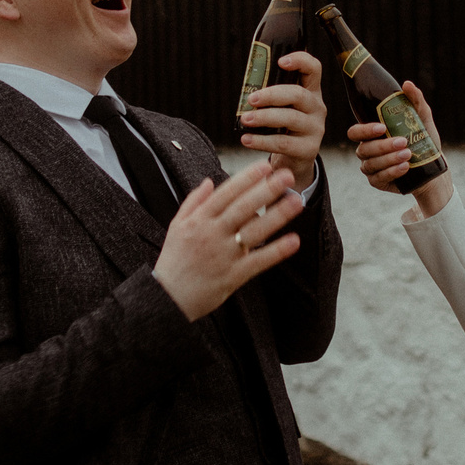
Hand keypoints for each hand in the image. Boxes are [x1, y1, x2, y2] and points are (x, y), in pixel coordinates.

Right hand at [151, 160, 304, 321]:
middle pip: (243, 207)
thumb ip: (193, 202)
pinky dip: (276, 251)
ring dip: (277, 215)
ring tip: (296, 200)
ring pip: (254, 231)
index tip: (265, 166)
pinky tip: (293, 241)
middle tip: (287, 175)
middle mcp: (212, 234)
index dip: (247, 178)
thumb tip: (209, 181)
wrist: (168, 298)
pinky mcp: (233, 276)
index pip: (226, 193)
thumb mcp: (176, 226)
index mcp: (199, 220)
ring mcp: (224, 255)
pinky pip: (258, 261)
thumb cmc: (174, 260)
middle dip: (266, 190)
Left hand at [239, 50, 325, 187]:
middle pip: (298, 94)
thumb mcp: (284, 108)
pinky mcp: (309, 149)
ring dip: (264, 118)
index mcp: (311, 92)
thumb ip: (273, 96)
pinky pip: (283, 143)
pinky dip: (262, 141)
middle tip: (251, 99)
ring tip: (244, 120)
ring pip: (290, 118)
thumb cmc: (283, 129)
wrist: (293, 162)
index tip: (280, 61)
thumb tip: (246, 86)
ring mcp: (315, 129)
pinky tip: (247, 139)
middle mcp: (317, 108)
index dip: (300, 61)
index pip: (314, 69)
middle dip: (272, 95)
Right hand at [345, 80, 451, 215]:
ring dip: (389, 159)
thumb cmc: (424, 140)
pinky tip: (405, 167)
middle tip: (403, 142)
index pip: (355, 132)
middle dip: (383, 146)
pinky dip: (391, 172)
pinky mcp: (378, 182)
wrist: (434, 168)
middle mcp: (367, 151)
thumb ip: (415, 100)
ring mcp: (371, 167)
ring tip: (408, 155)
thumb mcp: (422, 118)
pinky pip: (378, 178)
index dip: (364, 130)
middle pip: (363, 149)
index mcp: (372, 134)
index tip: (382, 127)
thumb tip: (407, 84)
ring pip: (371, 164)